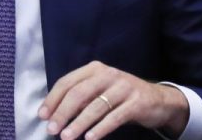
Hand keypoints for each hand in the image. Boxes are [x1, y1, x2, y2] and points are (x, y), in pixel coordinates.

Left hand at [41, 62, 189, 139]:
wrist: (158, 100)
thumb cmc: (121, 97)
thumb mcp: (100, 90)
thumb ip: (81, 97)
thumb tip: (54, 114)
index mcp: (94, 69)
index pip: (67, 82)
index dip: (53, 99)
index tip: (43, 116)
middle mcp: (108, 74)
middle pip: (79, 93)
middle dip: (62, 113)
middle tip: (52, 129)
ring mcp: (124, 87)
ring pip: (95, 106)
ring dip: (79, 123)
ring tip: (66, 137)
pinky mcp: (137, 102)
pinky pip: (114, 117)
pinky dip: (100, 128)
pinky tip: (90, 138)